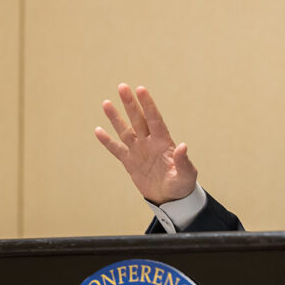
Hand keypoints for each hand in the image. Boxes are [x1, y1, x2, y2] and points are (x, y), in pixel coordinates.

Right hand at [95, 84, 197, 204]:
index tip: (141, 90)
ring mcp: (138, 151)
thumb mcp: (186, 175)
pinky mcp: (129, 162)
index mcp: (164, 142)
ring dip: (115, 118)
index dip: (148, 105)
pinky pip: (116, 149)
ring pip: (125, 131)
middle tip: (122, 87)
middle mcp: (149, 142)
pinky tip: (98, 130)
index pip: (155, 119)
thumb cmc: (182, 185)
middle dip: (130, 104)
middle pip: (138, 119)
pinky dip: (107, 141)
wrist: (170, 198)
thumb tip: (183, 146)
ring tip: (106, 103)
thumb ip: (183, 161)